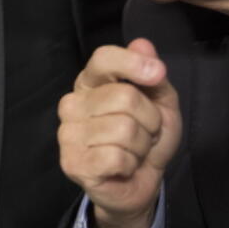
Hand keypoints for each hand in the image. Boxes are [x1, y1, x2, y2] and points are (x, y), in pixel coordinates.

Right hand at [57, 38, 181, 227]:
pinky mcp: (72, 163)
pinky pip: (116, 156)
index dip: (132, 62)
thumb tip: (142, 44)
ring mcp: (68, 134)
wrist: (139, 184)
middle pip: (125, 97)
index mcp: (90, 83)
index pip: (103, 59)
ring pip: (124, 129)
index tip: (157, 74)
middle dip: (150, 120)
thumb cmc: (146, 138)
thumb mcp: (160, 103)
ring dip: (142, 145)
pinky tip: (123, 167)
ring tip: (134, 151)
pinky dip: (131, 164)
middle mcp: (72, 103)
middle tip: (145, 133)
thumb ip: (152, 75)